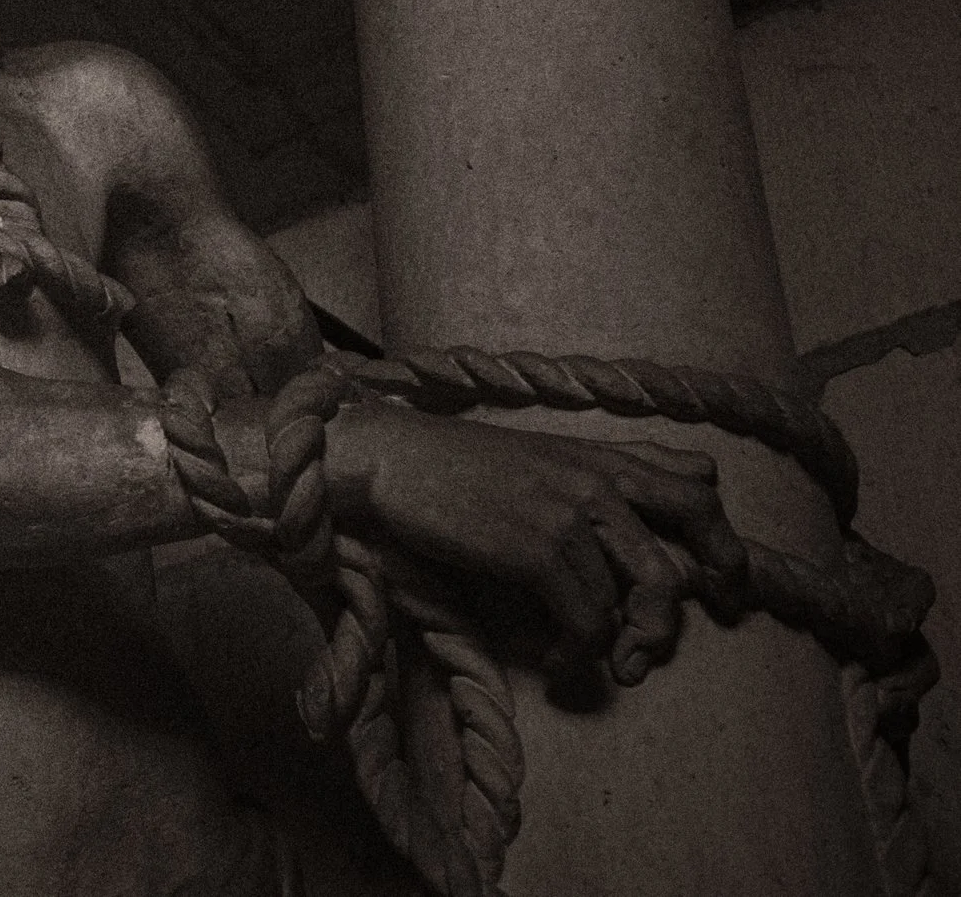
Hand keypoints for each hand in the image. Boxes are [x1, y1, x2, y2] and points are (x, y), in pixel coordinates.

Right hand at [323, 398, 750, 683]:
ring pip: (637, 597)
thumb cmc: (462, 464)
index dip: (726, 547)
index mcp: (603, 459)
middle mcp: (598, 482)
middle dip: (685, 609)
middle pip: (683, 548)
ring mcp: (569, 513)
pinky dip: (579, 653)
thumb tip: (706, 469)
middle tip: (654, 647)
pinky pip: (587, 619)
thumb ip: (621, 465)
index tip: (724, 591)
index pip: (699, 491)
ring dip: (625, 646)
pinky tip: (558, 662)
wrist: (393, 458)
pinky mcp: (537, 548)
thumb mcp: (550, 453)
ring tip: (607, 666)